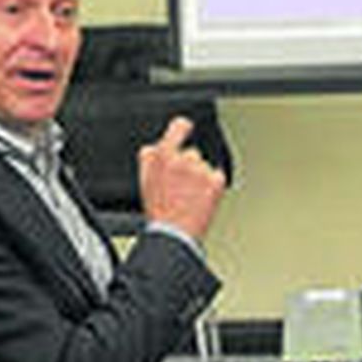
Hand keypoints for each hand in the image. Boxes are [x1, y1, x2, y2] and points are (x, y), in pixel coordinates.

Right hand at [138, 116, 226, 241]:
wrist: (174, 234)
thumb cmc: (159, 212)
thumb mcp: (144, 180)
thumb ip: (150, 158)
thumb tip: (154, 146)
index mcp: (162, 156)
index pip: (179, 127)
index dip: (183, 127)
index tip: (186, 127)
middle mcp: (183, 159)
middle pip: (192, 153)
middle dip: (189, 166)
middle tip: (182, 187)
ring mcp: (201, 169)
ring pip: (205, 167)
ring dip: (201, 178)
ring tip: (190, 198)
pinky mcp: (215, 180)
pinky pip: (218, 177)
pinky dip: (213, 187)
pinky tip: (201, 199)